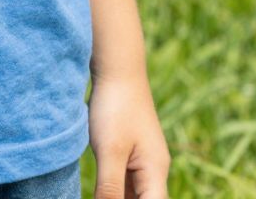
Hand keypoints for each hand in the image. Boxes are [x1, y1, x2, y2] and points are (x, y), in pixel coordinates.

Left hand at [89, 71, 169, 198]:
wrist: (117, 69)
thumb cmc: (116, 107)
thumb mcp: (110, 152)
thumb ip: (109, 189)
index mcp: (155, 171)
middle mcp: (153, 170)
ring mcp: (141, 163)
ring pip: (133, 197)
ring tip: (102, 197)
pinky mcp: (127, 156)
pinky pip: (124, 186)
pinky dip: (113, 196)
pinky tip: (101, 195)